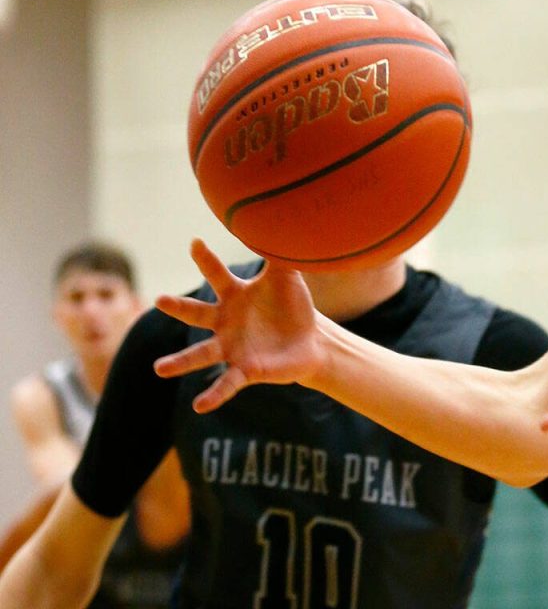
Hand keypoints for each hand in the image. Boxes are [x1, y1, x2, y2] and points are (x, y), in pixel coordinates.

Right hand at [153, 239, 322, 412]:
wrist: (310, 341)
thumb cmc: (293, 306)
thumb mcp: (288, 279)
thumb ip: (282, 254)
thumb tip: (283, 222)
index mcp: (234, 296)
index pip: (217, 274)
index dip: (207, 259)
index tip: (195, 242)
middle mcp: (226, 322)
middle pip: (197, 314)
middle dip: (178, 307)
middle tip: (158, 300)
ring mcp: (232, 347)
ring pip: (201, 354)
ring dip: (180, 363)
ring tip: (159, 369)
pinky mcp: (245, 370)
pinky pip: (226, 384)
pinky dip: (214, 395)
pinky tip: (199, 405)